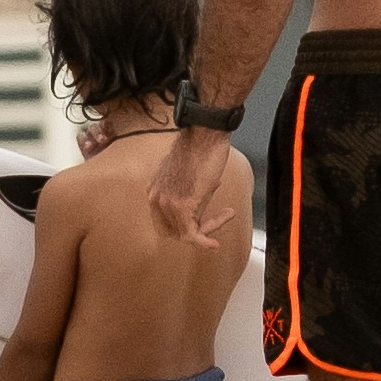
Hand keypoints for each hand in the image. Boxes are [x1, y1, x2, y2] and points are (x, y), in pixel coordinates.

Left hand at [146, 128, 237, 243]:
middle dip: (195, 231)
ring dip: (208, 228)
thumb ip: (186, 193)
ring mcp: (167, 203)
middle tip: (215, 222)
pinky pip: (192, 234)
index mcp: (154, 190)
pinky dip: (204, 242)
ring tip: (227, 215)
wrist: (205, 135)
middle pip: (172, 231)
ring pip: (186, 233)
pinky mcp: (182, 206)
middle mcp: (156, 198)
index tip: (204, 223)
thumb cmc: (200, 149)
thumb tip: (197, 206)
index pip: (165, 221)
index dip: (185, 225)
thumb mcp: (186, 176)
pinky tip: (214, 244)